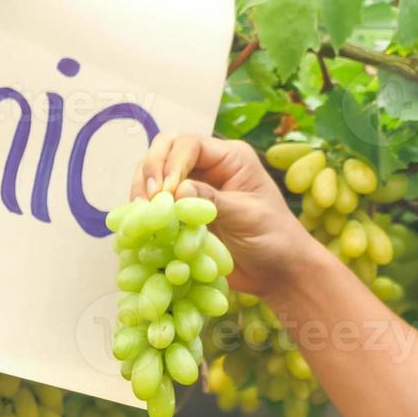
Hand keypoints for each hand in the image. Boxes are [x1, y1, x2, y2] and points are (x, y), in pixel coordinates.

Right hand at [129, 133, 321, 298]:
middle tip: (147, 200)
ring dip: (143, 188)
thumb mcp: (247, 216)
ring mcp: (194, 187)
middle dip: (152, 169)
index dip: (171, 163)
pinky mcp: (183, 211)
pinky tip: (141, 222)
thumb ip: (213, 201)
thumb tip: (178, 189)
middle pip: (166, 149)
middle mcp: (209, 166)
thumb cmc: (274, 238)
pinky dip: (145, 209)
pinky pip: (157, 201)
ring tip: (140, 212)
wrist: (277, 272)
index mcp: (231, 157)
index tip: (165, 192)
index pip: (190, 144)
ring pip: (156, 173)